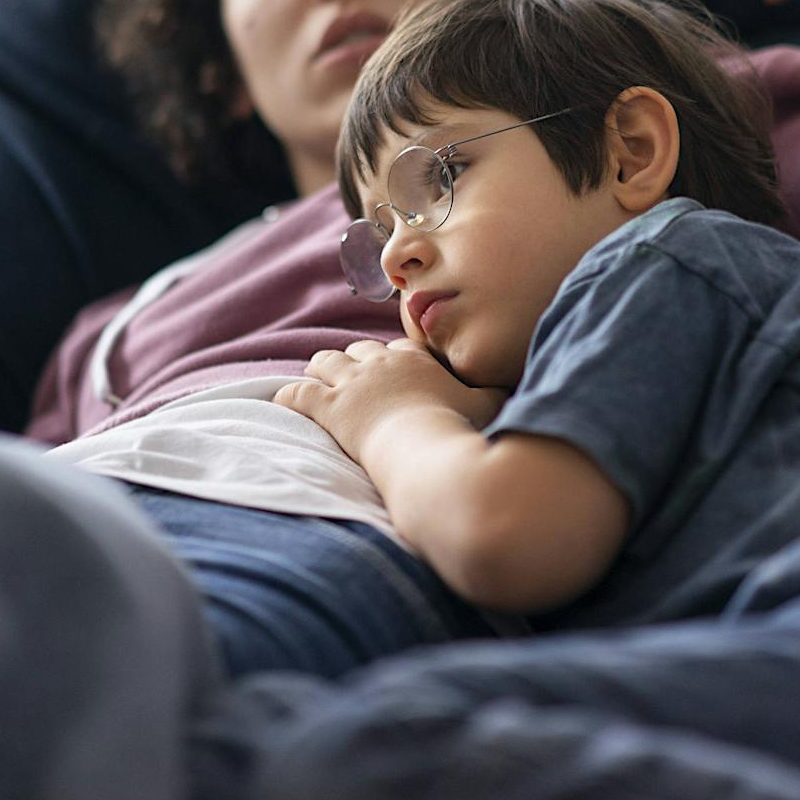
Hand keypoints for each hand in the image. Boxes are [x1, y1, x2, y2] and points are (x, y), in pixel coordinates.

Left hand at [276, 339, 505, 466]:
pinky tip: (283, 399)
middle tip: (350, 372)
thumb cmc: (459, 430)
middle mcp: (380, 363)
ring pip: (325, 361)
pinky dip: (289, 395)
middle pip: (359, 349)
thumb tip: (516, 387)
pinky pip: (298, 393)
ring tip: (317, 374)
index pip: (400, 347)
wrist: (426, 451)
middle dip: (353, 358)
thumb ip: (497, 393)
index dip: (394, 357)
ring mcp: (352, 384)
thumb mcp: (490, 406)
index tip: (393, 367)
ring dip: (321, 367)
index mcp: (416, 359)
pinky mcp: (330, 409)